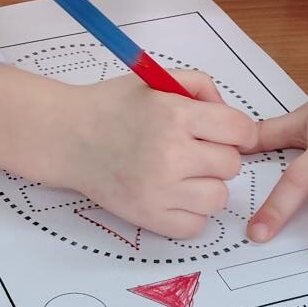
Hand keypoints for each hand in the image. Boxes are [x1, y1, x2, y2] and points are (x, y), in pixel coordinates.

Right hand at [55, 68, 258, 240]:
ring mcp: (159, 190)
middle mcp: (170, 154)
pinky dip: (190, 213)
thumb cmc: (112, 107)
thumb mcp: (156, 80)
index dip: (239, 131)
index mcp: (174, 115)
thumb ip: (201, 87)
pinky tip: (173, 195)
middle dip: (218, 155)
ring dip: (207, 186)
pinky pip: (196, 226)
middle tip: (193, 150)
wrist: (67, 137)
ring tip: (183, 174)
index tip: (227, 134)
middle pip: (231, 165)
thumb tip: (232, 119)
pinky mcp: (148, 217)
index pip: (240, 130)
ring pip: (219, 198)